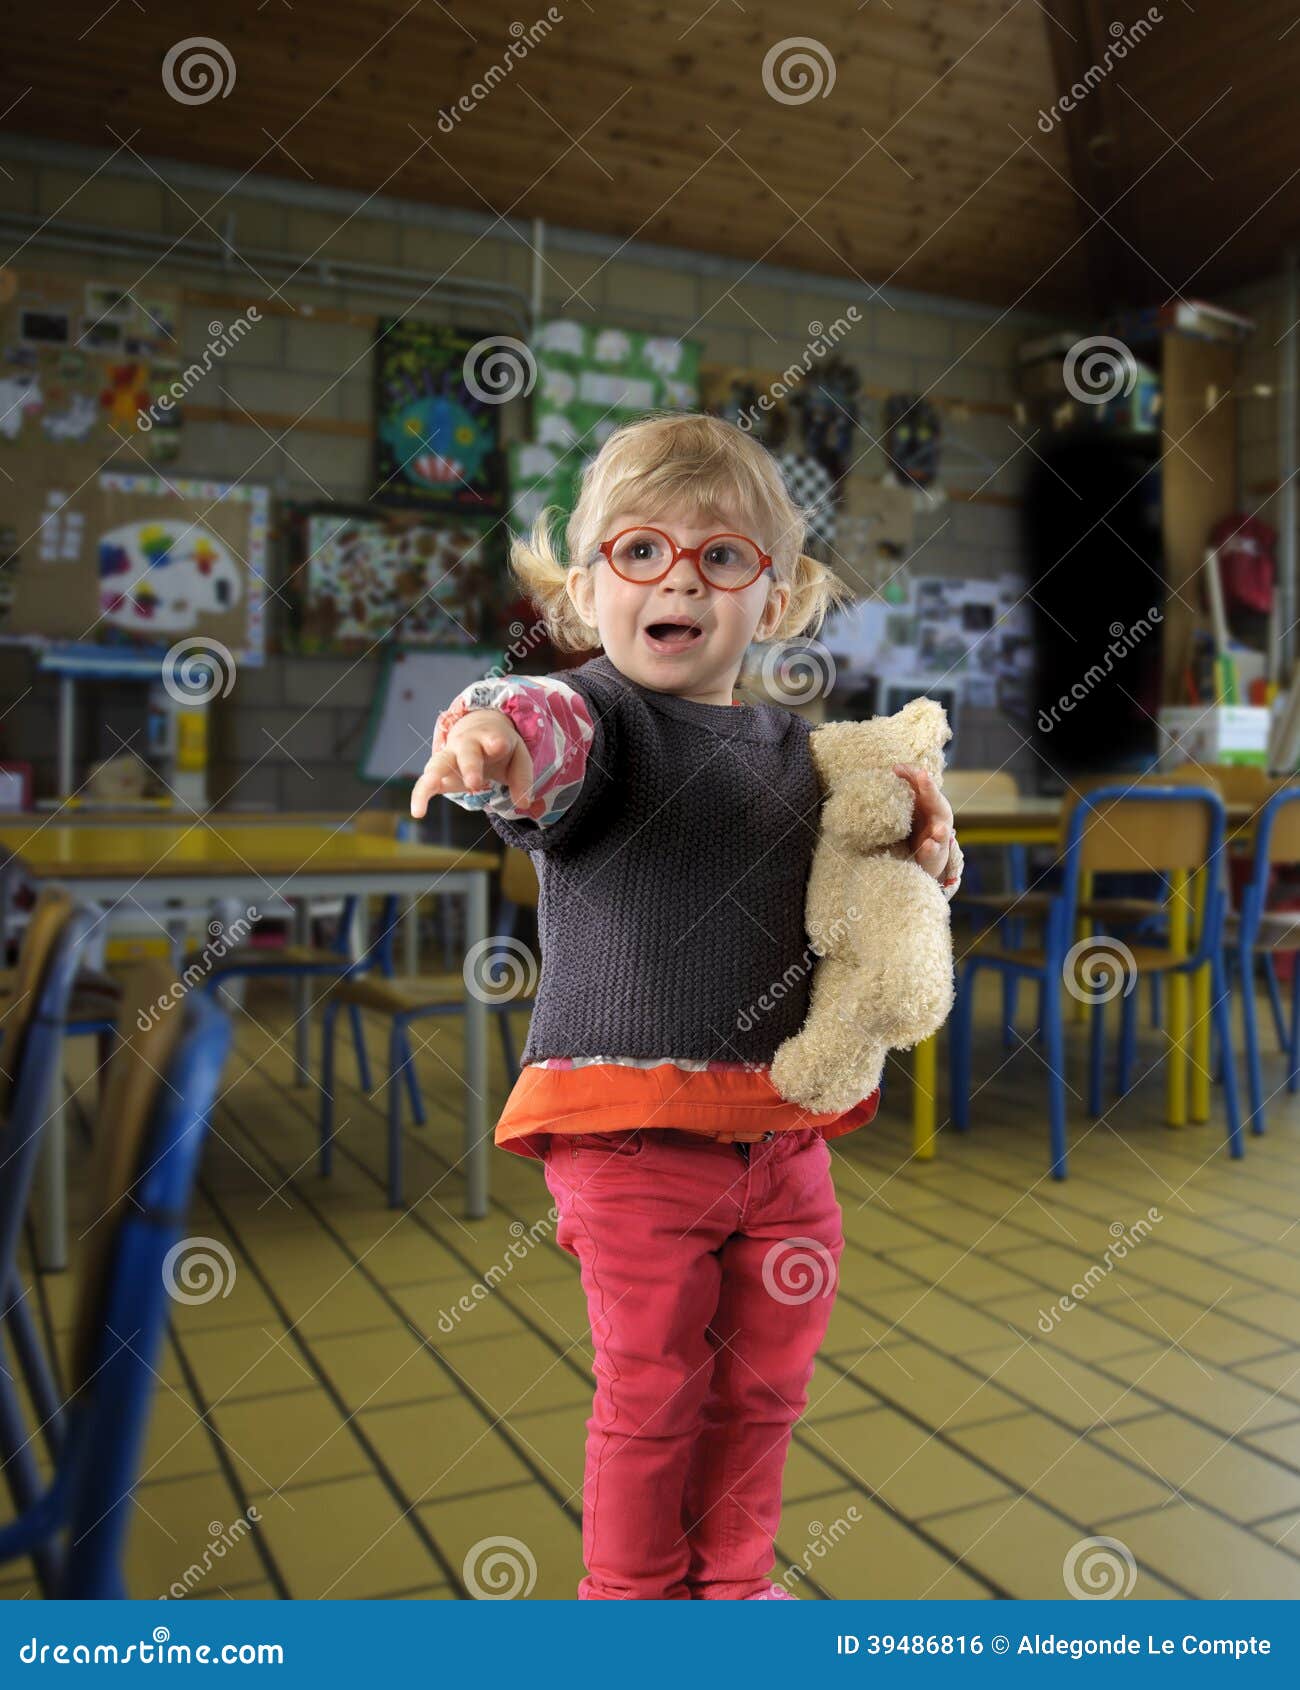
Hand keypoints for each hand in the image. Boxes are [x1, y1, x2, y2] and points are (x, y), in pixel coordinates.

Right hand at [410, 708, 533, 818]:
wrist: (476, 730)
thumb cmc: (499, 747)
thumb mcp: (518, 758)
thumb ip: (522, 779)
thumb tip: (524, 803)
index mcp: (490, 738)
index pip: (494, 739)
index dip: (495, 742)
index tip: (497, 745)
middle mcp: (467, 745)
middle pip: (466, 754)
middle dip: (470, 767)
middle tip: (475, 783)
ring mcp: (449, 757)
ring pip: (439, 764)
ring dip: (434, 776)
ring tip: (432, 787)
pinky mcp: (438, 772)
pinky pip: (425, 782)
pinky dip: (420, 795)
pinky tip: (418, 812)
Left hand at [893, 764, 952, 880]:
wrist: (929, 851)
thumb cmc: (919, 821)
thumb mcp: (914, 803)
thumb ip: (907, 787)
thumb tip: (894, 768)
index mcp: (931, 800)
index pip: (923, 783)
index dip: (912, 774)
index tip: (895, 768)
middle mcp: (938, 814)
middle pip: (935, 799)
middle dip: (929, 788)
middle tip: (923, 775)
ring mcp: (938, 833)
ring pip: (941, 829)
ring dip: (940, 827)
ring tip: (938, 827)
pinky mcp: (934, 852)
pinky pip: (933, 849)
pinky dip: (930, 847)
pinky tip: (927, 844)